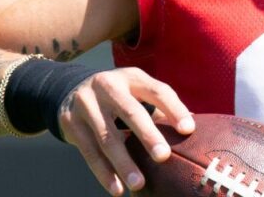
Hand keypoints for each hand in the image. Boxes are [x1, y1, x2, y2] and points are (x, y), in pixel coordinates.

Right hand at [57, 67, 194, 195]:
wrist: (70, 91)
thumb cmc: (119, 97)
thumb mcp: (137, 93)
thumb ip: (160, 108)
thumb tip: (193, 129)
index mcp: (132, 77)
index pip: (158, 91)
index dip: (174, 109)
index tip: (189, 130)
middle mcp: (107, 85)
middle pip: (131, 111)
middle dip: (148, 135)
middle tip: (163, 157)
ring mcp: (86, 103)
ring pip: (107, 136)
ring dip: (123, 162)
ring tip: (139, 184)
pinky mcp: (71, 122)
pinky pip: (89, 151)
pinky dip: (103, 172)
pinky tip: (116, 189)